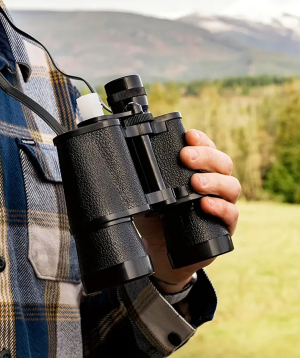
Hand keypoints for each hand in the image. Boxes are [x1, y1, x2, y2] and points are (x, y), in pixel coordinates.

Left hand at [134, 129, 240, 293]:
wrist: (160, 255)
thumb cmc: (155, 221)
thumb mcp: (145, 196)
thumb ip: (140, 178)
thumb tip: (121, 158)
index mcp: (198, 173)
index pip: (207, 150)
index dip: (202, 140)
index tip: (188, 135)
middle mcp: (213, 186)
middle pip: (223, 163)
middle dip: (206, 156)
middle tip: (186, 157)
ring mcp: (220, 205)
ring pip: (231, 186)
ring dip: (214, 180)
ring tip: (195, 183)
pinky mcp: (223, 228)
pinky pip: (231, 215)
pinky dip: (221, 208)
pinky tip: (206, 204)